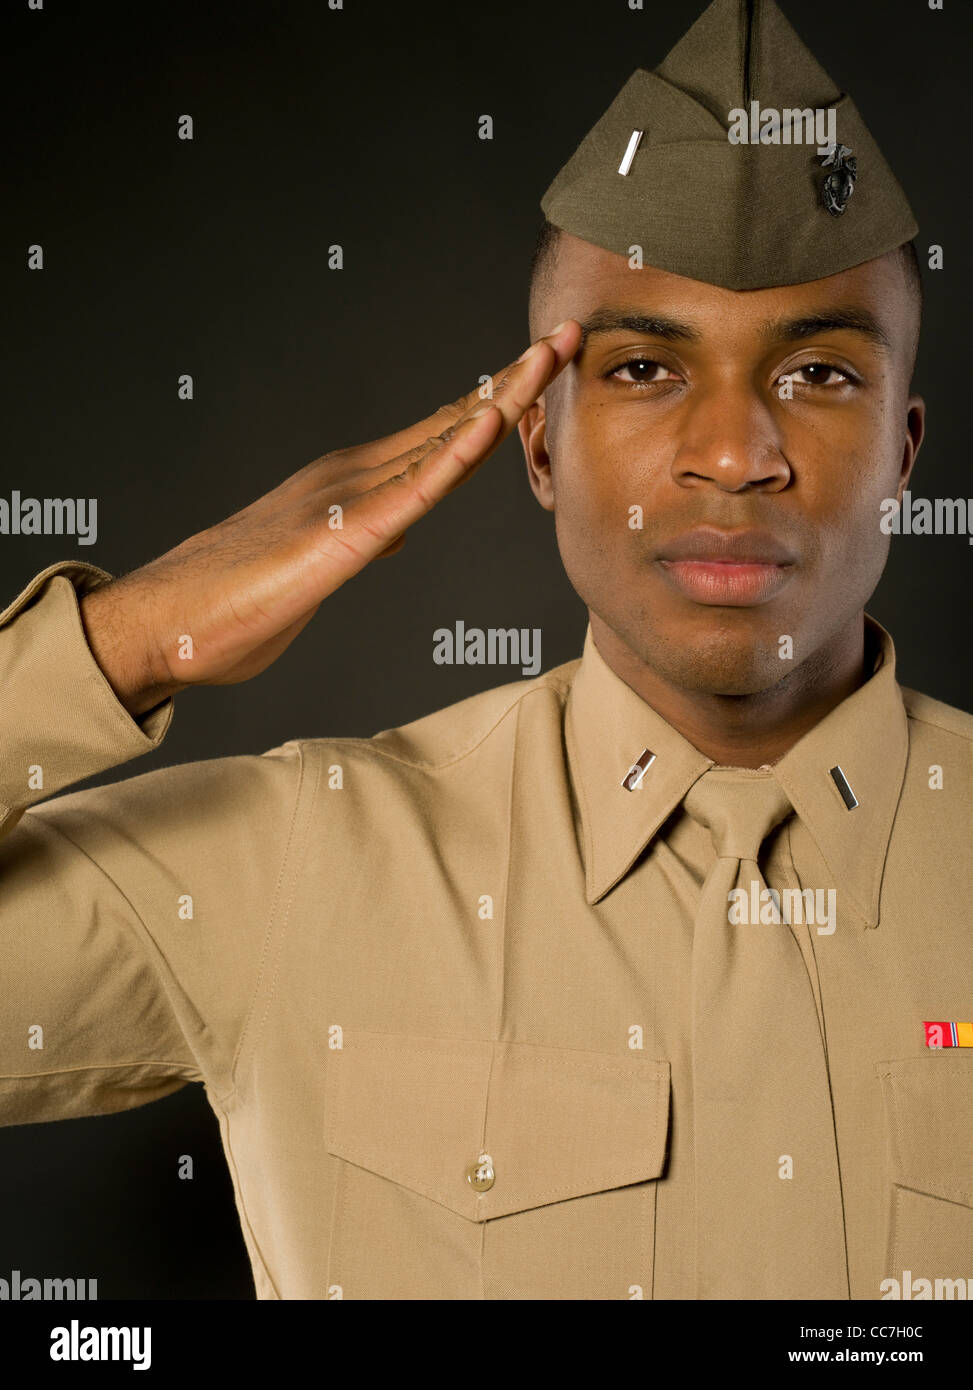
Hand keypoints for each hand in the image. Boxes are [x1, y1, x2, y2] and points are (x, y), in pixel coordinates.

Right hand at [79, 319, 581, 715]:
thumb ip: (361, 542)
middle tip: (567, 337)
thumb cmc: (234, 604)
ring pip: (442, 441)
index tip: (541, 374)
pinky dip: (454, 454)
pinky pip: (411, 490)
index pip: (442, 437)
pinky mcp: (342, 537)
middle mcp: (357, 477)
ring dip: (502, 396)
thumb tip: (398, 530)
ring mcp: (350, 500)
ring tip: (551, 354)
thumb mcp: (319, 569)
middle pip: (452, 422)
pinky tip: (492, 423)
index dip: (496, 404)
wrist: (169, 624)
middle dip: (515, 381)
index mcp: (356, 486)